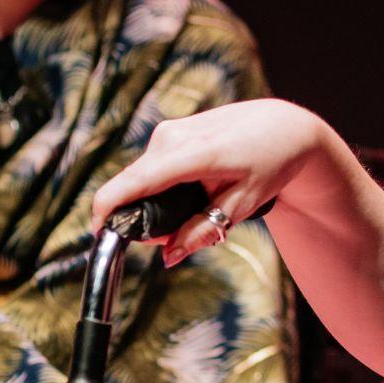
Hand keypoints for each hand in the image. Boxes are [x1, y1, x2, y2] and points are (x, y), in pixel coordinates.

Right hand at [91, 99, 329, 265]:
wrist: (284, 126)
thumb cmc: (270, 162)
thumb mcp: (244, 203)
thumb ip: (202, 230)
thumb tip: (169, 256)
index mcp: (195, 153)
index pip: (135, 181)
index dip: (108, 209)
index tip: (99, 234)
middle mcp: (173, 137)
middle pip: (133, 185)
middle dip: (141, 217)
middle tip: (176, 236)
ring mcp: (169, 131)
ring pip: (142, 178)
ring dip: (153, 203)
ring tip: (195, 210)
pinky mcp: (169, 131)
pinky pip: (151, 168)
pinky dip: (161, 187)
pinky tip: (191, 192)